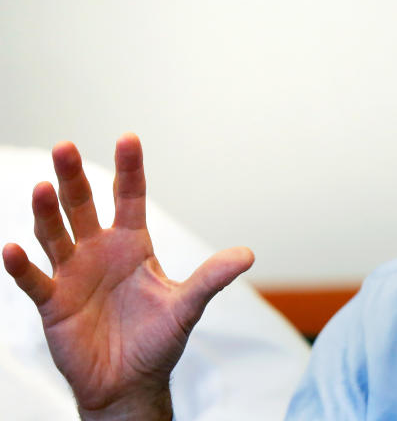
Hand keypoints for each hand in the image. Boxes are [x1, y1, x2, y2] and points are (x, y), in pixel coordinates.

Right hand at [2, 134, 253, 420]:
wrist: (129, 383)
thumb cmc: (157, 340)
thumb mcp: (187, 306)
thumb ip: (212, 278)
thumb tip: (248, 254)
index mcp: (132, 244)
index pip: (129, 197)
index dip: (129, 169)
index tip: (128, 138)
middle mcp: (99, 251)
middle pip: (83, 206)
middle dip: (74, 177)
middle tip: (66, 147)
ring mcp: (73, 275)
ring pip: (55, 235)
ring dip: (46, 212)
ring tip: (42, 187)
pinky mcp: (54, 304)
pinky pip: (34, 281)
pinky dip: (23, 266)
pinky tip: (14, 248)